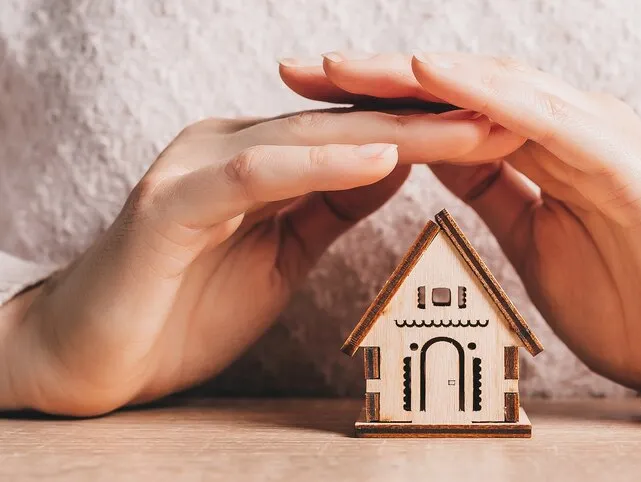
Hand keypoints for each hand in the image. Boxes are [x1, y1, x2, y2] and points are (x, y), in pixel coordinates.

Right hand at [0, 109, 490, 415]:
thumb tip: (391, 168)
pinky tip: (379, 160)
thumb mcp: (281, 251)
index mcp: (261, 158)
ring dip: (393, 134)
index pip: (359, 136)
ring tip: (461, 132)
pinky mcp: (173, 205)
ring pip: (309, 137)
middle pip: (347, 126)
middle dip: (429, 123)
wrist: (92, 354)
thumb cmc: (185, 304)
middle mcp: (232, 147)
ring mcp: (200, 168)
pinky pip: (256, 174)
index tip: (499, 136)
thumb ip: (328, 205)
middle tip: (502, 117)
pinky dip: (318, 164)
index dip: (431, 135)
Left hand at [279, 52, 640, 403]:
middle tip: (302, 69)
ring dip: (420, 73)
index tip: (309, 102)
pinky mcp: (627, 163)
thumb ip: (492, 189)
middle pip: (462, 87)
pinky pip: (548, 119)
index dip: (380, 103)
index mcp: (545, 150)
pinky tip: (432, 76)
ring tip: (348, 66)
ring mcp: (601, 138)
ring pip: (498, 89)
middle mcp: (569, 129)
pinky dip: (488, 95)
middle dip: (379, 78)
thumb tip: (434, 154)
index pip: (451, 111)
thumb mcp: (532, 239)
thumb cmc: (623, 297)